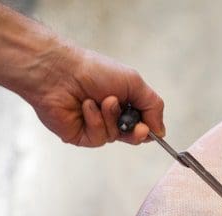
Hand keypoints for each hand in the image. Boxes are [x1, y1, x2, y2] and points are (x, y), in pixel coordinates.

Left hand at [26, 44, 164, 146]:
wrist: (61, 72)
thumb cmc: (94, 71)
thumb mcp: (134, 82)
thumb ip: (153, 106)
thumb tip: (161, 131)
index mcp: (124, 101)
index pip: (144, 123)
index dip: (148, 128)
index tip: (149, 127)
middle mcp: (110, 115)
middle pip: (132, 136)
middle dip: (136, 132)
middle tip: (138, 127)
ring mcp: (95, 126)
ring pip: (115, 136)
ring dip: (111, 118)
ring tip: (101, 100)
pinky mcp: (80, 135)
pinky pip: (98, 138)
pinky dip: (95, 121)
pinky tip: (86, 106)